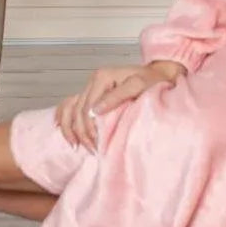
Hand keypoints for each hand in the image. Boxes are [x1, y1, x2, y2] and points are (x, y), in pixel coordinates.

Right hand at [55, 60, 184, 148]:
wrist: (160, 75)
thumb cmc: (153, 81)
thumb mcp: (139, 85)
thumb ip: (118, 96)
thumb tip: (94, 111)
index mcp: (102, 76)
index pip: (87, 107)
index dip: (90, 128)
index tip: (98, 145)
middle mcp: (94, 80)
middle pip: (78, 111)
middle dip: (83, 133)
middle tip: (93, 150)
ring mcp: (91, 87)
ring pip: (72, 110)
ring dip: (73, 130)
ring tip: (80, 146)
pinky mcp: (93, 93)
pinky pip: (71, 105)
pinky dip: (65, 118)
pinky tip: (65, 132)